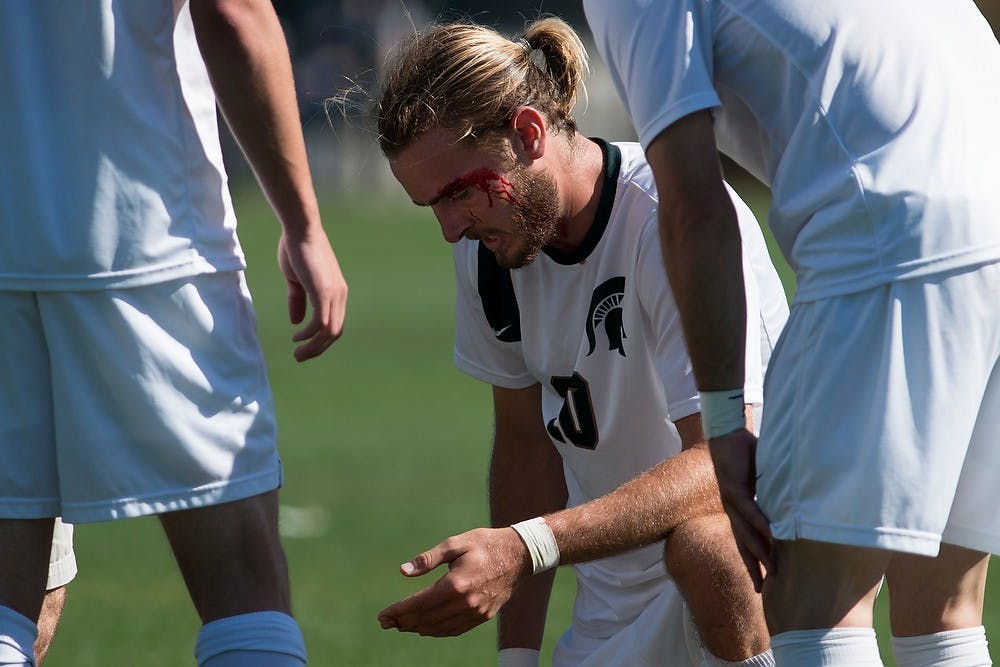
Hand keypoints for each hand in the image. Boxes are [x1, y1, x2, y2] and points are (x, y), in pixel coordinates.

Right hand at [277, 229, 347, 360]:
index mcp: (335, 292)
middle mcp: (340, 295)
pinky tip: (298, 336)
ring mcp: (334, 294)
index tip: (304, 347)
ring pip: (330, 331)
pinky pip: (322, 322)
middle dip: (318, 348)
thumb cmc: (297, 250)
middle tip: (300, 357)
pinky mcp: (324, 292)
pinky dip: (310, 334)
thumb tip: (297, 323)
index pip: (334, 324)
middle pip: (335, 332)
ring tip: (298, 354)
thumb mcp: (296, 281)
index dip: (321, 339)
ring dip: (314, 347)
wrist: (300, 229)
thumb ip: (297, 301)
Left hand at [377, 527, 531, 636]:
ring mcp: (475, 612)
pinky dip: (437, 631)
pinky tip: (426, 627)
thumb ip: (428, 558)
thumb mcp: (455, 543)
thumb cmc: (485, 544)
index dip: (398, 612)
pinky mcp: (483, 616)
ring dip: (418, 628)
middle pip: (426, 619)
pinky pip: (454, 629)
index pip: (419, 604)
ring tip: (402, 625)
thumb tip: (404, 571)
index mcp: (455, 583)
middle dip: (403, 622)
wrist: (519, 555)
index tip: (382, 617)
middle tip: (386, 623)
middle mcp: (465, 602)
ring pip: (439, 628)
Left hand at [708, 429, 772, 590]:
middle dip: (754, 568)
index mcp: (739, 509)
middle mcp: (732, 510)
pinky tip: (770, 536)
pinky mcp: (733, 489)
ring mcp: (731, 501)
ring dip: (760, 551)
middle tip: (764, 590)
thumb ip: (773, 493)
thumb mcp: (762, 479)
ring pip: (746, 532)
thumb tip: (792, 502)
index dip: (754, 561)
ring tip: (773, 570)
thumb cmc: (745, 454)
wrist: (726, 433)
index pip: (747, 540)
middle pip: (744, 545)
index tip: (762, 582)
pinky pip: (749, 510)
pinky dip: (760, 523)